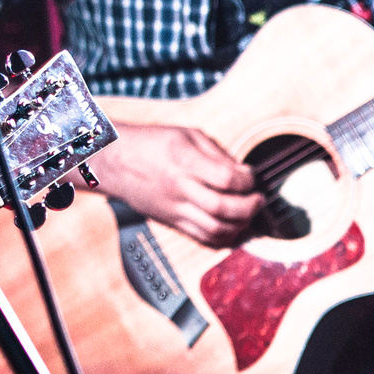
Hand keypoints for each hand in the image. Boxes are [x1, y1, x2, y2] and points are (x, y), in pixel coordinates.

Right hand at [82, 123, 261, 246]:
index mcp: (184, 161)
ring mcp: (174, 208)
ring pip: (214, 229)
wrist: (114, 162)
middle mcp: (179, 188)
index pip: (226, 179)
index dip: (247, 180)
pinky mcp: (171, 222)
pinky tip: (232, 228)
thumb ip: (217, 154)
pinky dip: (223, 237)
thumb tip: (243, 173)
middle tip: (258, 200)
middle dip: (249, 206)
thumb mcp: (187, 135)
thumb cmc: (150, 144)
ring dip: (240, 225)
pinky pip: (202, 238)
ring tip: (247, 214)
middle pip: (223, 208)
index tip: (252, 176)